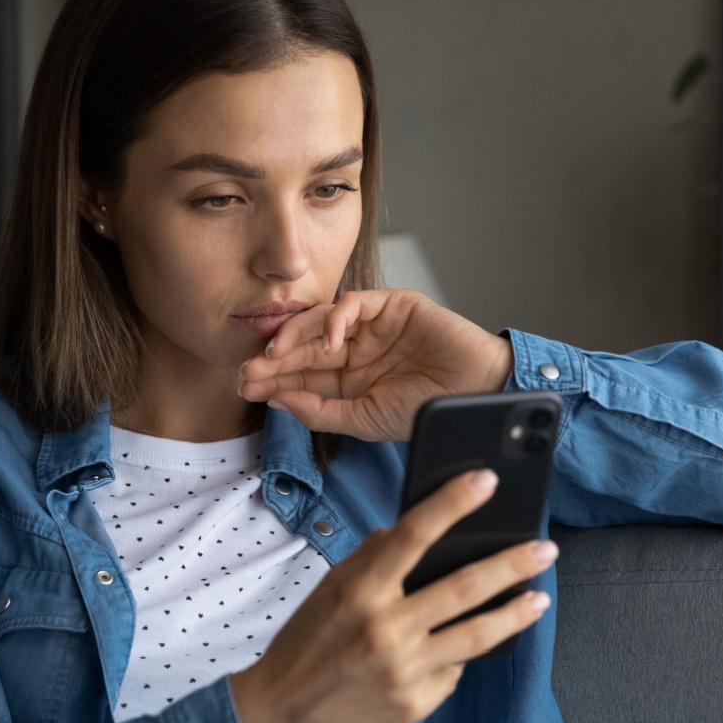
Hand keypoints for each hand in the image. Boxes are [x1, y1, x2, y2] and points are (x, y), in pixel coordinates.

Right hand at [228, 467, 555, 722]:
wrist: (278, 719)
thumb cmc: (302, 647)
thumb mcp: (327, 593)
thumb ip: (368, 561)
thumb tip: (401, 532)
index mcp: (360, 591)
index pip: (414, 534)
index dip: (453, 502)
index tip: (486, 480)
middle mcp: (387, 628)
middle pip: (465, 586)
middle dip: (513, 563)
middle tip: (545, 548)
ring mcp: (405, 670)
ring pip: (477, 634)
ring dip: (515, 612)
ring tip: (539, 597)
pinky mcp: (416, 704)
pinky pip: (452, 670)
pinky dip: (458, 655)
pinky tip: (462, 647)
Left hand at [236, 289, 513, 441]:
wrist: (477, 394)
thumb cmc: (428, 410)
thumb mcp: (364, 420)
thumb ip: (320, 411)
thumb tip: (277, 399)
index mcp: (350, 379)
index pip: (301, 375)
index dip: (273, 379)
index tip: (245, 387)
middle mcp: (357, 350)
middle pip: (304, 348)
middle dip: (274, 359)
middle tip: (248, 369)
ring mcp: (373, 326)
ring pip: (321, 322)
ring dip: (295, 336)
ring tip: (276, 354)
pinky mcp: (393, 305)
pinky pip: (355, 303)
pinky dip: (336, 317)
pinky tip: (328, 340)